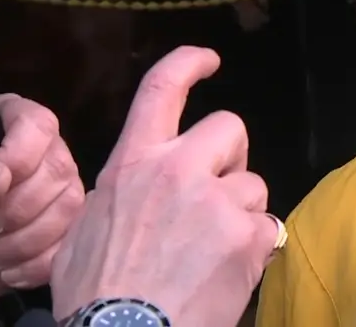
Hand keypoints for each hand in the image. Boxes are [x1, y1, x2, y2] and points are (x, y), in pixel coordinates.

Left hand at [0, 95, 84, 308]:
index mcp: (10, 125)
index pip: (37, 125)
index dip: (19, 156)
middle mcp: (45, 155)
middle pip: (57, 170)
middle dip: (14, 210)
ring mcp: (59, 193)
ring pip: (69, 207)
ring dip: (23, 241)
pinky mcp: (63, 232)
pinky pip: (70, 243)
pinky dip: (37, 264)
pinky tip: (6, 270)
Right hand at [50, 46, 281, 325]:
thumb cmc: (98, 296)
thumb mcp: (86, 230)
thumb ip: (121, 193)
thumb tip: (136, 187)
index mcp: (134, 164)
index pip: (161, 90)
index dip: (188, 63)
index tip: (209, 59)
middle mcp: (179, 171)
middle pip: (229, 127)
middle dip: (231, 154)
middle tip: (220, 188)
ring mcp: (219, 200)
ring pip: (252, 183)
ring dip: (240, 211)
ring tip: (211, 251)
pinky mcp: (250, 233)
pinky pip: (269, 225)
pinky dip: (256, 246)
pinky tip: (228, 270)